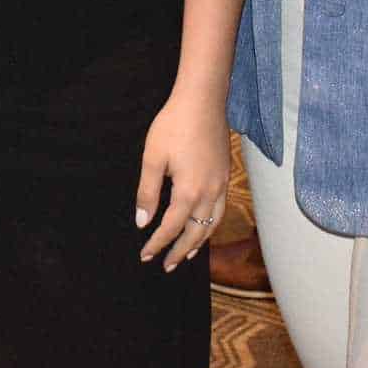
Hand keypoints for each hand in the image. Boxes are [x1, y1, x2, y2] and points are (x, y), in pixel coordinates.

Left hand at [134, 91, 229, 269]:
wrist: (202, 101)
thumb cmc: (174, 126)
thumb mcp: (153, 158)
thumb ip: (148, 193)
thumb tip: (142, 222)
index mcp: (188, 192)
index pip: (171, 228)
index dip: (157, 244)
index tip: (145, 256)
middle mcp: (209, 194)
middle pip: (195, 233)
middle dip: (179, 251)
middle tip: (166, 265)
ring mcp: (221, 186)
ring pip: (211, 225)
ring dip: (198, 243)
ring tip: (186, 254)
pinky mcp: (225, 176)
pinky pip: (219, 211)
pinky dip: (210, 226)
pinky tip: (203, 225)